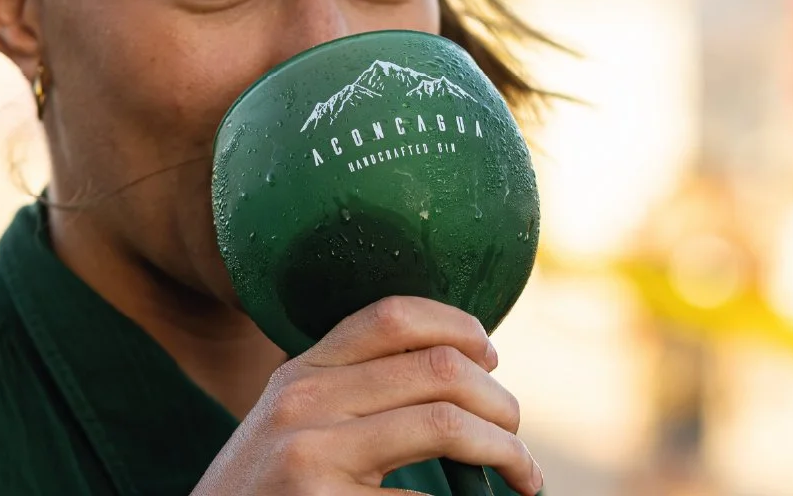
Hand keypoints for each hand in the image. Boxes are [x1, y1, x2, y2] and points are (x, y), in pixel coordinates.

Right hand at [191, 296, 542, 494]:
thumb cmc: (268, 493)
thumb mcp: (292, 425)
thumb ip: (349, 391)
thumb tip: (455, 370)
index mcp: (299, 372)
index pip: (392, 315)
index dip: (458, 326)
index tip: (490, 355)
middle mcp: (303, 402)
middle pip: (438, 368)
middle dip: (499, 402)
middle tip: (515, 433)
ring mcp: (311, 455)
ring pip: (446, 422)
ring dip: (507, 449)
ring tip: (524, 474)